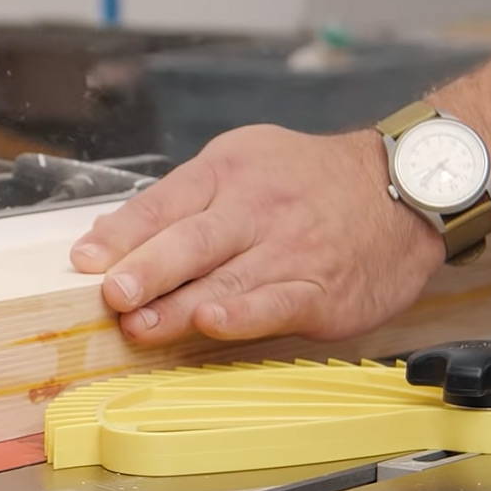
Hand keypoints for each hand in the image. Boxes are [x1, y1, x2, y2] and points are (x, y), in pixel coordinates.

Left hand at [69, 125, 445, 345]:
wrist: (405, 188)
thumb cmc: (310, 183)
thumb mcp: (244, 165)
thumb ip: (180, 203)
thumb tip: (110, 240)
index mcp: (229, 172)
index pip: (165, 203)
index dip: (123, 234)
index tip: (84, 261)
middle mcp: (256, 208)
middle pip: (191, 240)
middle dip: (146, 269)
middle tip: (110, 294)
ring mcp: (290, 250)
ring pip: (226, 279)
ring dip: (177, 306)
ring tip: (139, 326)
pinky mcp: (321, 290)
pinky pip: (276, 303)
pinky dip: (244, 315)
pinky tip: (214, 323)